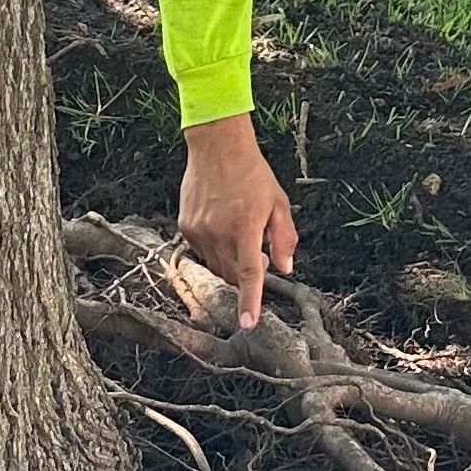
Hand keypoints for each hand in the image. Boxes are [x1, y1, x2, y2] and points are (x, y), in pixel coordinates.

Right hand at [178, 111, 297, 329]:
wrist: (216, 146)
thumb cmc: (252, 173)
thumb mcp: (278, 204)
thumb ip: (284, 239)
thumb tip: (285, 269)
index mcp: (245, 228)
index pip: (248, 274)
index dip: (249, 302)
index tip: (247, 323)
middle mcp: (219, 233)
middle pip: (231, 276)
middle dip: (245, 277)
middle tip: (258, 254)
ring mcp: (199, 231)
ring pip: (215, 266)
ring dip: (229, 263)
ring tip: (238, 234)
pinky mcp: (186, 226)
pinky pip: (201, 252)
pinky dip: (214, 249)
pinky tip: (221, 225)